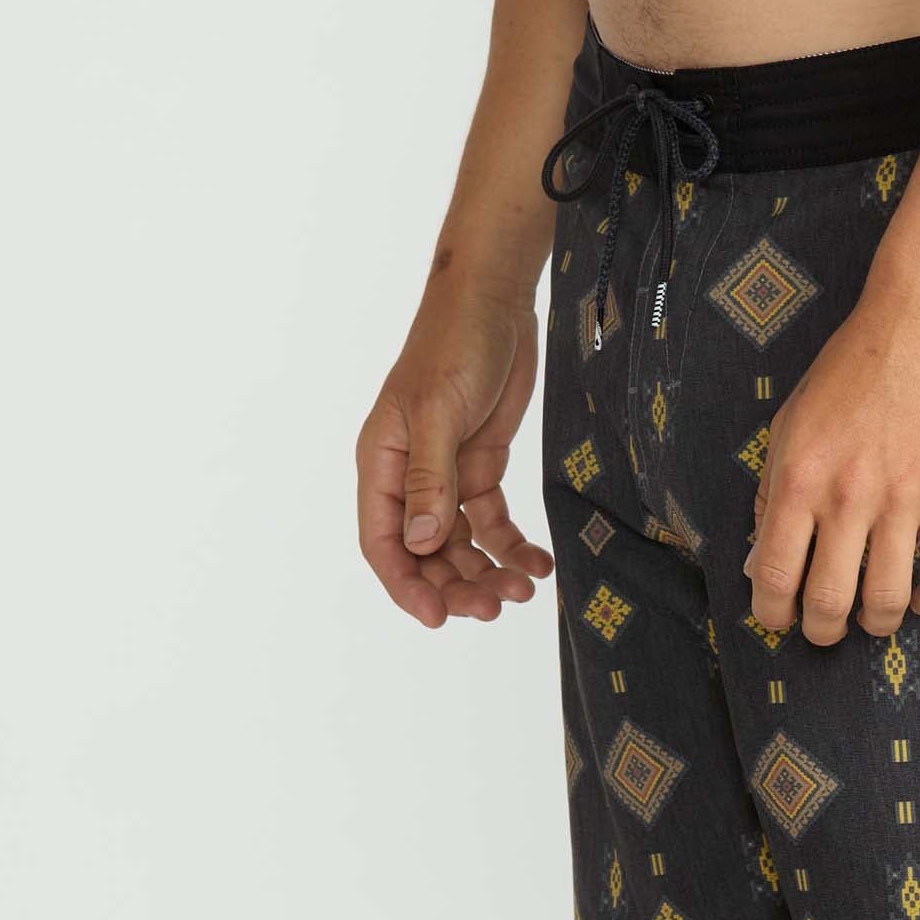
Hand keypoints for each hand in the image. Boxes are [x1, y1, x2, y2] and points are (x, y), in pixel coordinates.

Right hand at [356, 288, 553, 627]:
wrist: (494, 301)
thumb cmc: (454, 345)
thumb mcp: (439, 411)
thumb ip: (429, 479)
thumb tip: (420, 542)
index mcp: (381, 464)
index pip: (383, 542)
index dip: (406, 585)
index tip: (439, 617)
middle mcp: (408, 477)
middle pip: (425, 553)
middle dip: (457, 585)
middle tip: (496, 607)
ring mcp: (446, 475)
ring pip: (461, 544)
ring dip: (489, 571)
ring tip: (524, 590)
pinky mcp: (481, 467)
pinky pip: (493, 522)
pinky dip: (514, 546)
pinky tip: (538, 564)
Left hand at [745, 279, 919, 643]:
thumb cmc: (851, 369)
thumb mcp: (791, 423)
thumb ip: (771, 491)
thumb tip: (758, 561)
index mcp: (798, 477)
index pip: (773, 576)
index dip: (774, 615)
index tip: (782, 619)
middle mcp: (846, 495)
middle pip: (829, 602)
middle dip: (824, 631)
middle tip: (829, 628)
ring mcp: (902, 498)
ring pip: (887, 601)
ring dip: (878, 623)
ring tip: (876, 614)